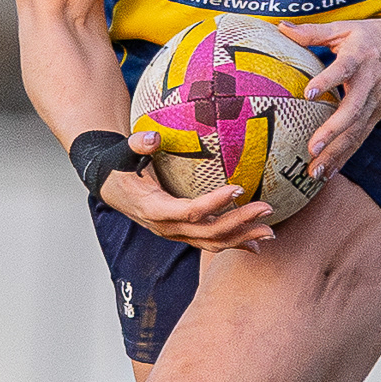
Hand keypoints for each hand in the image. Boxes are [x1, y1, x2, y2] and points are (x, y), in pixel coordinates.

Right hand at [98, 131, 276, 253]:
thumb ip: (138, 144)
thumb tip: (154, 136)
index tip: (238, 188)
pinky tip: (256, 244)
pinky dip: (234, 243)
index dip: (215, 203)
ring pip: (213, 242)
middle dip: (240, 223)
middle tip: (267, 209)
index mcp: (155, 209)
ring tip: (270, 232)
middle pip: (209, 232)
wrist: (110, 186)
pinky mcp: (182, 234)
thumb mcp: (122, 153)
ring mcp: (175, 234)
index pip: (190, 211)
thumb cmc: (119, 166)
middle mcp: (167, 228)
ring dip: (242, 238)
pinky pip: (210, 242)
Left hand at [277, 12, 380, 181]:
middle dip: (332, 132)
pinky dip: (346, 156)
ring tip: (316, 170)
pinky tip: (330, 172)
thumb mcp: (343, 28)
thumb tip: (280, 28)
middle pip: (352, 111)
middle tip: (311, 148)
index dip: (326, 81)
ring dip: (337, 152)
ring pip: (356, 131)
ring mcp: (375, 102)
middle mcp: (368, 84)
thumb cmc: (371, 35)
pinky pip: (360, 137)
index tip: (308, 93)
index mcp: (358, 59)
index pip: (342, 70)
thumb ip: (312, 32)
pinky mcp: (377, 114)